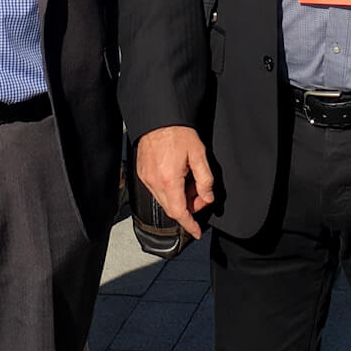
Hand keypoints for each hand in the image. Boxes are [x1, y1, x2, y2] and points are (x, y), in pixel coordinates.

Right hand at [135, 125, 214, 239]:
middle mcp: (154, 183)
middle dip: (188, 208)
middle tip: (200, 194)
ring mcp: (146, 179)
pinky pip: (157, 190)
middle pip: (171, 209)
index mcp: (169, 180)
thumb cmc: (177, 133)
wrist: (158, 118)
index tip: (197, 232)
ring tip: (189, 180)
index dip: (189, 225)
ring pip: (164, 200)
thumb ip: (205, 180)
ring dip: (179, 198)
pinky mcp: (142, 174)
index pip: (179, 212)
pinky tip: (178, 177)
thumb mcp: (199, 155)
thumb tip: (207, 197)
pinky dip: (170, 191)